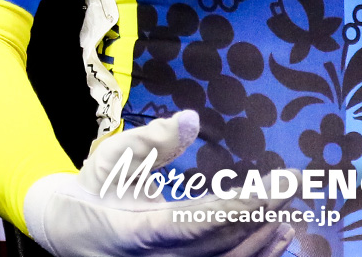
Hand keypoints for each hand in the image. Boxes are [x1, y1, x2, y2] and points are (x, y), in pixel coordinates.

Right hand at [22, 110, 292, 256]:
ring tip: (291, 212)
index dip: (238, 207)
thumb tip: (190, 119)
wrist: (68, 232)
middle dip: (261, 215)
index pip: (196, 223)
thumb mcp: (111, 158)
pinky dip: (253, 255)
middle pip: (219, 245)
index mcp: (138, 231)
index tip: (274, 187)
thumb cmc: (93, 189)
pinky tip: (278, 237)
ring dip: (263, 240)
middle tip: (293, 186)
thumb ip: (149, 141)